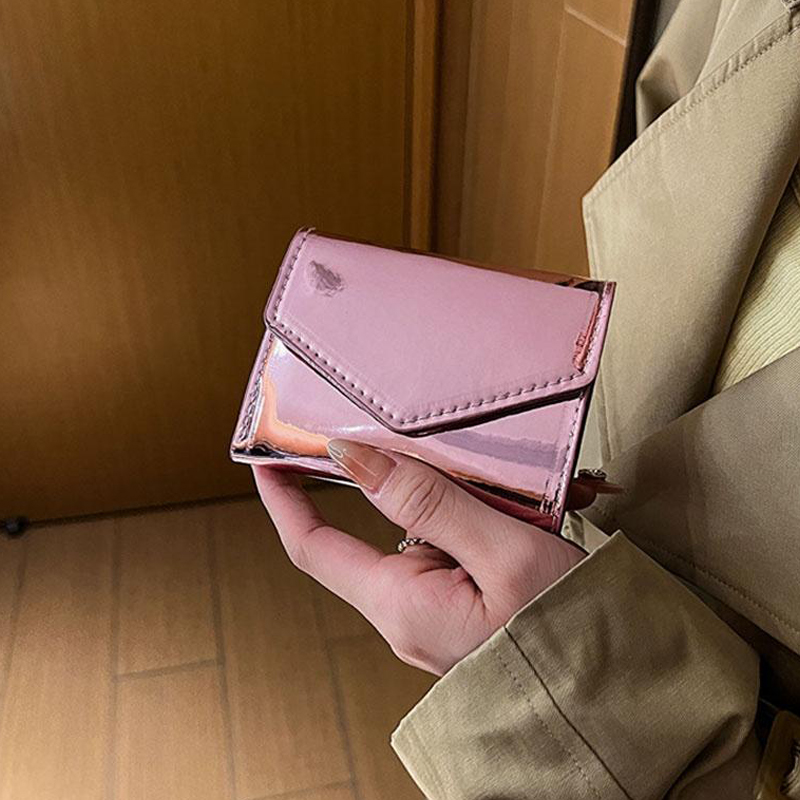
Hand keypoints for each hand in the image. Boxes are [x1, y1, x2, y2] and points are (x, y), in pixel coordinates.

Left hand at [253, 440, 602, 675]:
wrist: (626, 703)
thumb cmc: (574, 632)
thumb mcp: (505, 552)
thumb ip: (428, 502)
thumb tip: (352, 458)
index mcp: (402, 604)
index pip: (313, 546)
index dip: (283, 497)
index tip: (267, 454)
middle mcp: (407, 615)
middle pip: (376, 529)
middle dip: (404, 481)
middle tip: (448, 444)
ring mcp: (436, 617)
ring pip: (422, 536)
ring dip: (457, 501)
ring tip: (523, 494)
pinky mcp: (464, 613)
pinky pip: (452, 554)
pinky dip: (478, 523)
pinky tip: (529, 517)